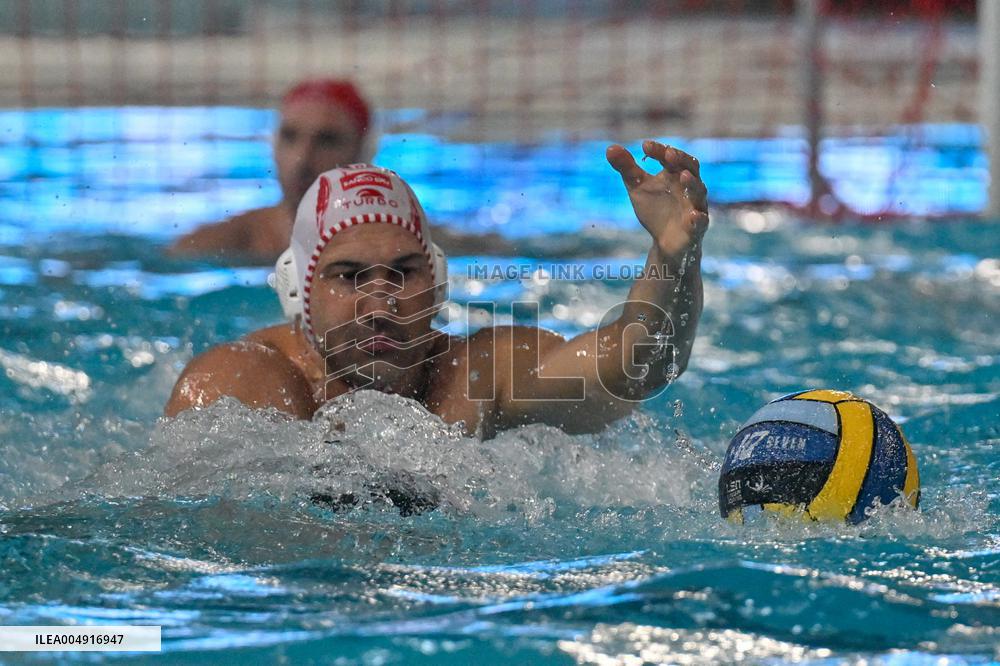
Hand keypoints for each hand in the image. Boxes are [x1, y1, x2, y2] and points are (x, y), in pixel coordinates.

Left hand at [607, 140, 708, 263]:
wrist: (664, 241)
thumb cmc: (655, 209)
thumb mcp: (638, 188)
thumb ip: (627, 168)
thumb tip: (610, 148)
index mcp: (675, 174)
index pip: (671, 157)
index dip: (659, 151)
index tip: (645, 146)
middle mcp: (688, 187)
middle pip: (691, 168)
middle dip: (681, 160)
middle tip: (668, 154)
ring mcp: (695, 207)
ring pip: (699, 192)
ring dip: (693, 184)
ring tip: (683, 176)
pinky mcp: (696, 228)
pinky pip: (701, 223)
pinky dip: (699, 218)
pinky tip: (694, 215)